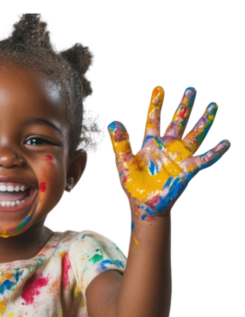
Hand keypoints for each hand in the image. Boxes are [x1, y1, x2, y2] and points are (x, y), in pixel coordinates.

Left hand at [106, 85, 231, 219]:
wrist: (144, 206)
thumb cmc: (132, 184)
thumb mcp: (123, 162)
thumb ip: (120, 142)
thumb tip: (112, 122)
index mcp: (150, 142)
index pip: (154, 118)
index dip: (156, 104)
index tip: (159, 87)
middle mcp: (167, 145)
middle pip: (178, 121)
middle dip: (184, 106)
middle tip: (191, 89)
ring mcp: (179, 156)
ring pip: (195, 135)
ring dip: (204, 121)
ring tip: (213, 105)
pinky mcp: (189, 170)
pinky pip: (205, 159)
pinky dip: (216, 152)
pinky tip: (227, 142)